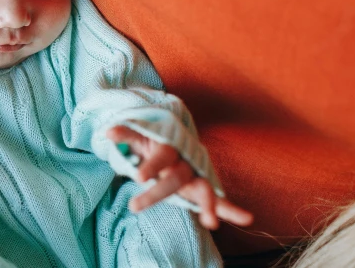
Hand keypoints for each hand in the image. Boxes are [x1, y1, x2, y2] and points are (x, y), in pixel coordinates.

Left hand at [106, 125, 253, 229]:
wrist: (174, 135)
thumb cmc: (154, 139)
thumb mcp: (140, 135)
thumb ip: (127, 133)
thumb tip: (108, 131)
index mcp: (170, 146)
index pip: (162, 155)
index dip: (152, 164)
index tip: (139, 176)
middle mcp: (186, 160)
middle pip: (176, 178)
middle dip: (158, 194)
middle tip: (135, 207)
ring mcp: (196, 174)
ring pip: (203, 189)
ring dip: (208, 205)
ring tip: (211, 223)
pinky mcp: (202, 186)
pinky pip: (220, 198)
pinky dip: (232, 208)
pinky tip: (246, 218)